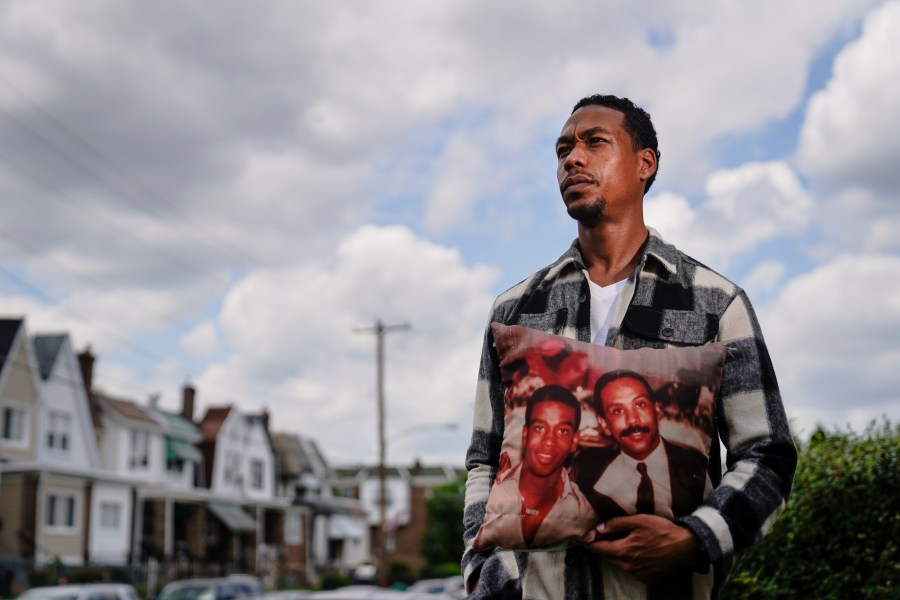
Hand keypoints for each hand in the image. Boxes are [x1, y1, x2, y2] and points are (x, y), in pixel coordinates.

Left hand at [579, 515, 698, 582]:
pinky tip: (636, 550)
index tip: (579, 538)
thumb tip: (599, 529)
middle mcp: (629, 566)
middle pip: (608, 556)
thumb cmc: (663, 530)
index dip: (588, 543)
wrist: (687, 547)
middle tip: (598, 536)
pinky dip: (629, 560)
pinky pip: (631, 569)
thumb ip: (617, 524)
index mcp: (624, 551)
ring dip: (616, 553)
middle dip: (602, 546)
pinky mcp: (647, 578)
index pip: (599, 549)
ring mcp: (638, 574)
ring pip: (619, 563)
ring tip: (619, 540)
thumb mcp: (639, 520)